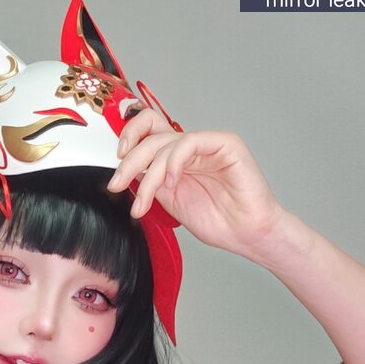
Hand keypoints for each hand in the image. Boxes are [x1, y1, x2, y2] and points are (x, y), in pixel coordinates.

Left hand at [107, 108, 285, 261]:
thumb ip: (151, 182)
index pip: (149, 129)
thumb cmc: (218, 220)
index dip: (129, 136)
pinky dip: (173, 162)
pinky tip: (171, 183)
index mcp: (178, 157)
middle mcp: (191, 147)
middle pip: (151, 135)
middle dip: (129, 162)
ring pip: (166, 143)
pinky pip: (190, 142)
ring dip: (149, 174)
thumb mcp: (170, 201)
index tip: (117, 161)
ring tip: (144, 203)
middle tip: (118, 185)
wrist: (247, 234)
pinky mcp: (226, 144)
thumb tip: (125, 172)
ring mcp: (208, 144)